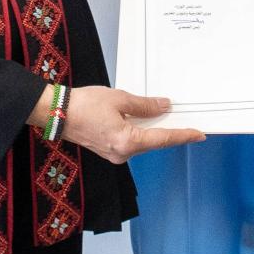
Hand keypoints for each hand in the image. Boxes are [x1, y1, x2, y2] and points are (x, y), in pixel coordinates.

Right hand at [62, 86, 204, 164]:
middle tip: (188, 124)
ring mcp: (114, 154)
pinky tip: (145, 120)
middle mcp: (122, 153)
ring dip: (154, 130)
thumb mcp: (119, 99)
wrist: (55, 113)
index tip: (199, 135)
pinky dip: (140, 131)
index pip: (163, 139)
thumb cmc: (83, 105)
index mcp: (127, 141)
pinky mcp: (107, 150)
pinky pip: (130, 141)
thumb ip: (145, 105)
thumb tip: (164, 106)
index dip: (183, 135)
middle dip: (170, 132)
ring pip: (142, 142)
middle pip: (154, 142)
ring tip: (167, 116)